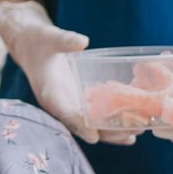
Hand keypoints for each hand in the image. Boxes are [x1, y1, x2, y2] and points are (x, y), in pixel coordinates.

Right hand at [0, 1, 136, 145]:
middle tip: (132, 133)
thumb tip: (82, 43)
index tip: (94, 136)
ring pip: (95, 123)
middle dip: (108, 132)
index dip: (79, 125)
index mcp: (51, 94)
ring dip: (115, 129)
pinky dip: (115, 116)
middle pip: (85, 125)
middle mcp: (62, 104)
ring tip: (139, 131)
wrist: (33, 43)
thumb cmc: (38, 40)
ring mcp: (73, 104)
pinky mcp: (81, 99)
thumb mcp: (49, 37)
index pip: (65, 114)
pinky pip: (99, 112)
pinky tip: (134, 119)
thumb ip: (64, 40)